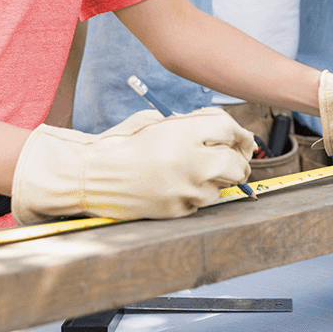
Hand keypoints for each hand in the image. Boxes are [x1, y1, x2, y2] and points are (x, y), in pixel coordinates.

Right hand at [11, 108, 255, 224]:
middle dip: (239, 162)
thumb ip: (189, 124)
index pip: (230, 130)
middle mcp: (190, 162)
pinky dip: (195, 195)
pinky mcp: (177, 211)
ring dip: (214, 180)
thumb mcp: (156, 120)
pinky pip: (200, 204)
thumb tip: (220, 133)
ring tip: (192, 171)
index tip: (240, 139)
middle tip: (235, 160)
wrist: (92, 175)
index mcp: (184, 133)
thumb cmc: (123, 143)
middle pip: (237, 164)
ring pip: (221, 188)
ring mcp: (185, 190)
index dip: (240, 134)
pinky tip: (175, 185)